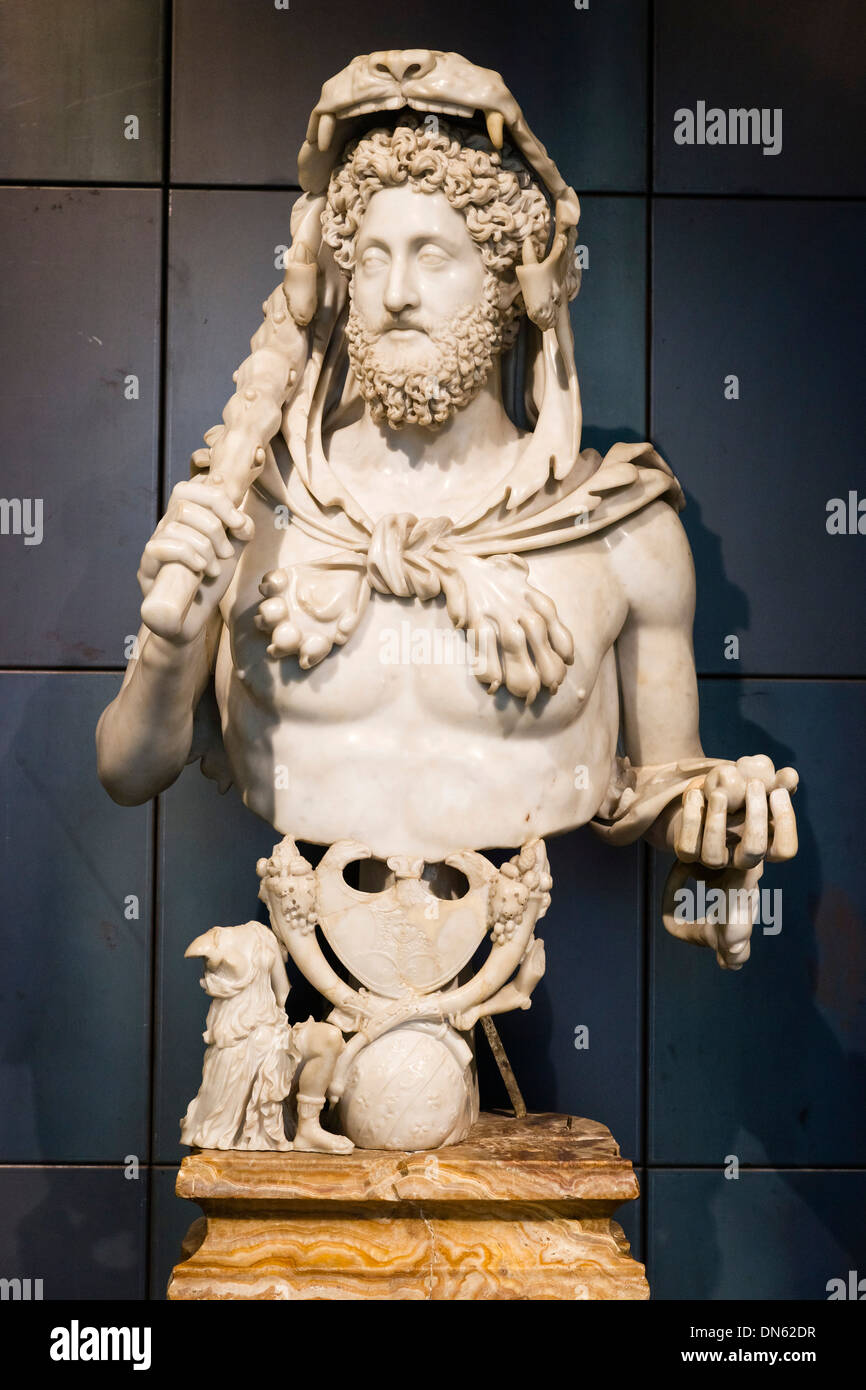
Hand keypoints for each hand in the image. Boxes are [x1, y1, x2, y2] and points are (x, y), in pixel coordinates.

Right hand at [137, 479, 253, 644]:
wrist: (191, 623)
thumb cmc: (208, 587)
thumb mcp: (229, 556)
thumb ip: (239, 533)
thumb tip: (243, 517)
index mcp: (183, 523)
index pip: (188, 490)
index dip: (215, 498)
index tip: (237, 522)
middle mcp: (164, 530)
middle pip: (182, 503)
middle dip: (214, 526)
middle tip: (227, 552)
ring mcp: (152, 548)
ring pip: (175, 525)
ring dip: (205, 546)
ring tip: (215, 569)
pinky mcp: (146, 569)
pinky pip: (160, 547)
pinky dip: (188, 555)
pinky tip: (202, 570)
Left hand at [671, 755, 797, 869]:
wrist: (703, 795)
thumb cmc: (738, 792)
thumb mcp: (758, 783)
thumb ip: (777, 781)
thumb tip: (790, 775)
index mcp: (765, 845)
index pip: (784, 850)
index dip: (785, 822)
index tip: (777, 792)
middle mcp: (740, 858)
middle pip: (754, 850)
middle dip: (756, 816)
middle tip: (755, 783)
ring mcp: (714, 859)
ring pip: (713, 855)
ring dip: (717, 820)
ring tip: (719, 793)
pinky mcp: (689, 853)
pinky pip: (688, 846)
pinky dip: (691, 819)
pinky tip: (697, 794)